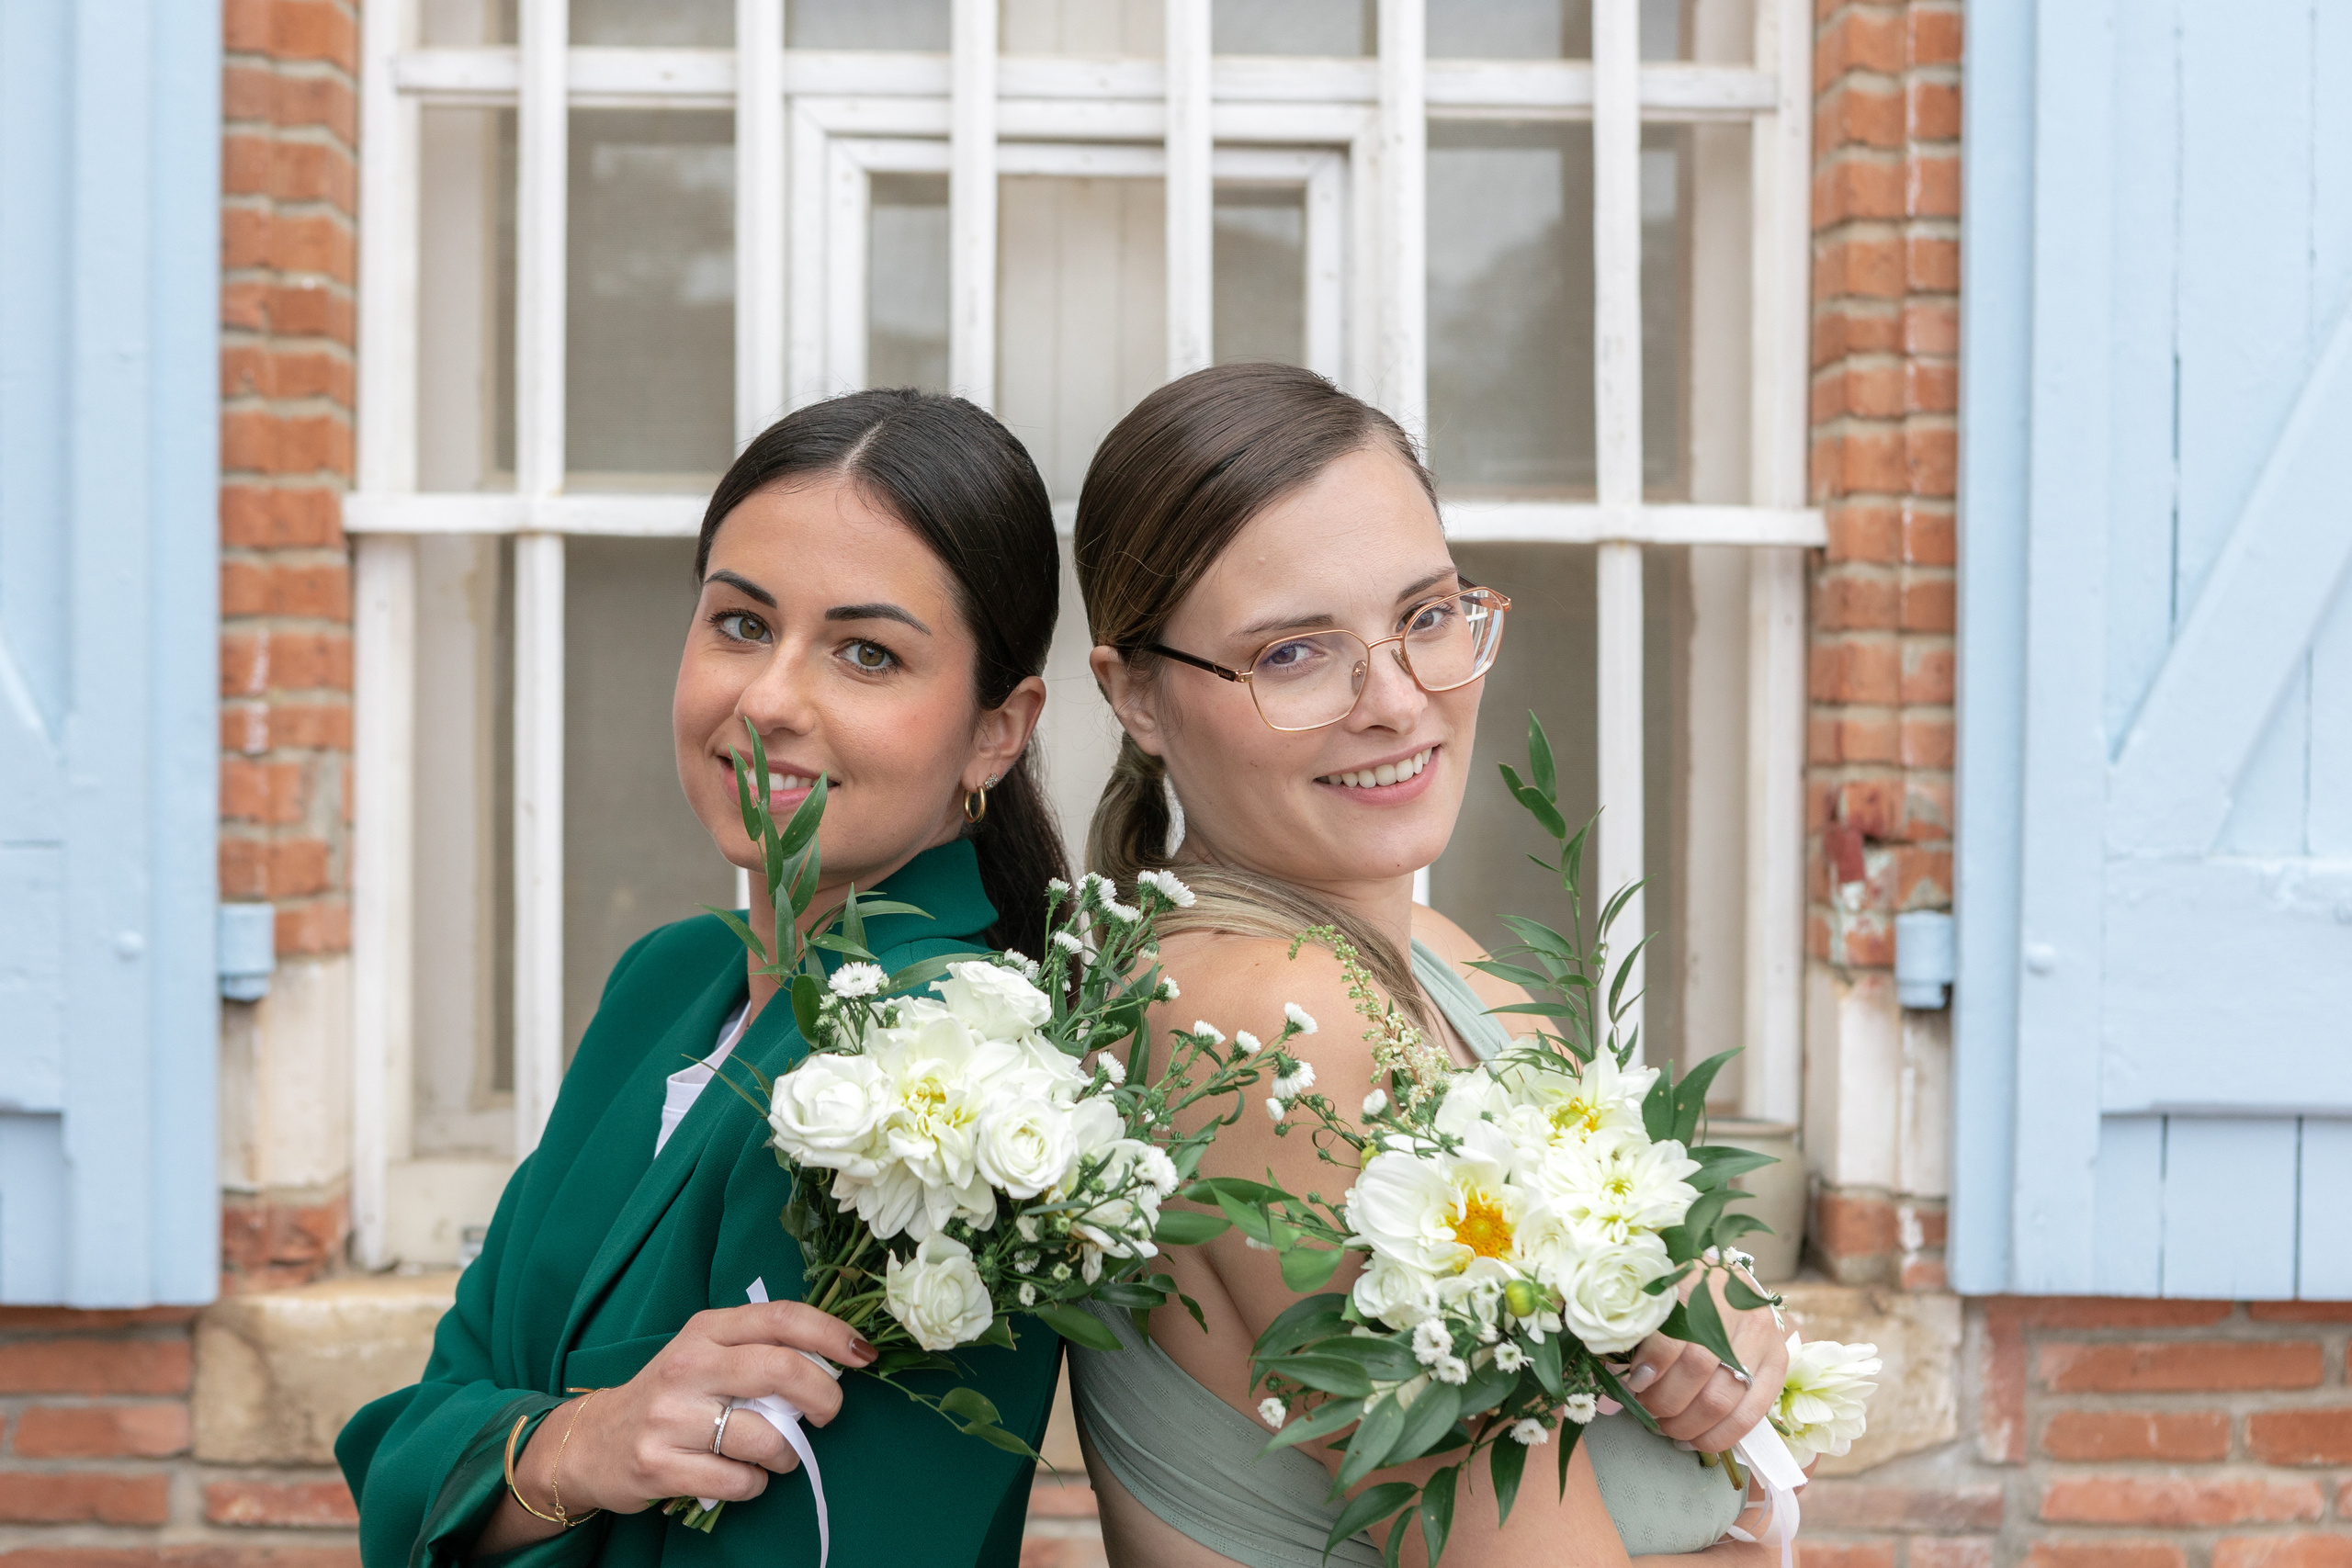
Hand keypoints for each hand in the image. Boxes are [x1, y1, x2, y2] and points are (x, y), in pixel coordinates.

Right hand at [527, 1302, 877, 1516]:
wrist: (592, 1442)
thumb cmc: (671, 1396)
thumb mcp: (706, 1355)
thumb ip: (759, 1350)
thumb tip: (833, 1363)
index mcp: (706, 1330)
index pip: (781, 1318)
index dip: (831, 1333)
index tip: (862, 1354)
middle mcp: (688, 1366)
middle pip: (781, 1369)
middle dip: (824, 1395)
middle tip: (829, 1413)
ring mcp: (671, 1417)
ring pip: (765, 1436)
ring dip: (786, 1454)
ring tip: (773, 1455)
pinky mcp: (659, 1465)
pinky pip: (739, 1481)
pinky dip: (754, 1484)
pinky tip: (740, 1476)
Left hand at [1620, 1271, 1787, 1452]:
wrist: (1727, 1280)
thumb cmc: (1681, 1292)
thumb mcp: (1655, 1298)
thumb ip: (1635, 1334)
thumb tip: (1610, 1389)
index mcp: (1697, 1282)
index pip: (1675, 1332)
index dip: (1652, 1365)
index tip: (1634, 1382)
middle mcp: (1735, 1308)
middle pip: (1698, 1369)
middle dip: (1665, 1401)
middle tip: (1647, 1408)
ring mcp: (1762, 1336)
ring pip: (1723, 1398)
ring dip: (1688, 1424)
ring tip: (1666, 1427)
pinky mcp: (1778, 1362)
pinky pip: (1751, 1414)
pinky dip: (1719, 1436)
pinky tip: (1696, 1441)